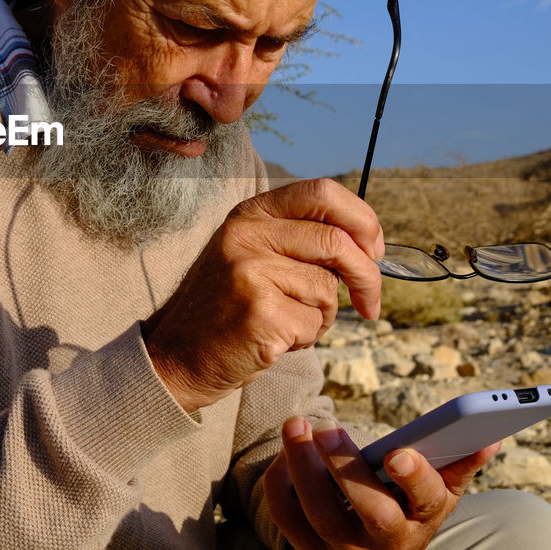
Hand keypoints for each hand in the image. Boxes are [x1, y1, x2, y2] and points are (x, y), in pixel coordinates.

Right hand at [143, 178, 383, 412]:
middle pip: (336, 243)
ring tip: (287, 323)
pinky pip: (314, 324)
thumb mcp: (252, 255)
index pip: (320, 193)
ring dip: (322, 316)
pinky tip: (275, 340)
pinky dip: (306, 339)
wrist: (177, 356)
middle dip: (367, 277)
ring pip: (328, 290)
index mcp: (249, 214)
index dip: (361, 219)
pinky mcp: (260, 314)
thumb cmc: (226, 308)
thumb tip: (367, 245)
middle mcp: (246, 235)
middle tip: (370, 304)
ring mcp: (250, 273)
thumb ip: (299, 240)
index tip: (373, 249)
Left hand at [264, 417, 499, 549]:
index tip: (399, 452)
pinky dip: (281, 481)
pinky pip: (288, 517)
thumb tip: (488, 436)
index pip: (427, 501)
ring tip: (295, 426)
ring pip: (319, 513)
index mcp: (423, 520)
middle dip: (346, 467)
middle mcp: (386, 542)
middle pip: (368, 509)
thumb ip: (458, 462)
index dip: (415, 477)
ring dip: (302, 466)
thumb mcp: (438, 496)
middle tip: (325, 427)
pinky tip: (286, 451)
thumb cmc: (408, 514)